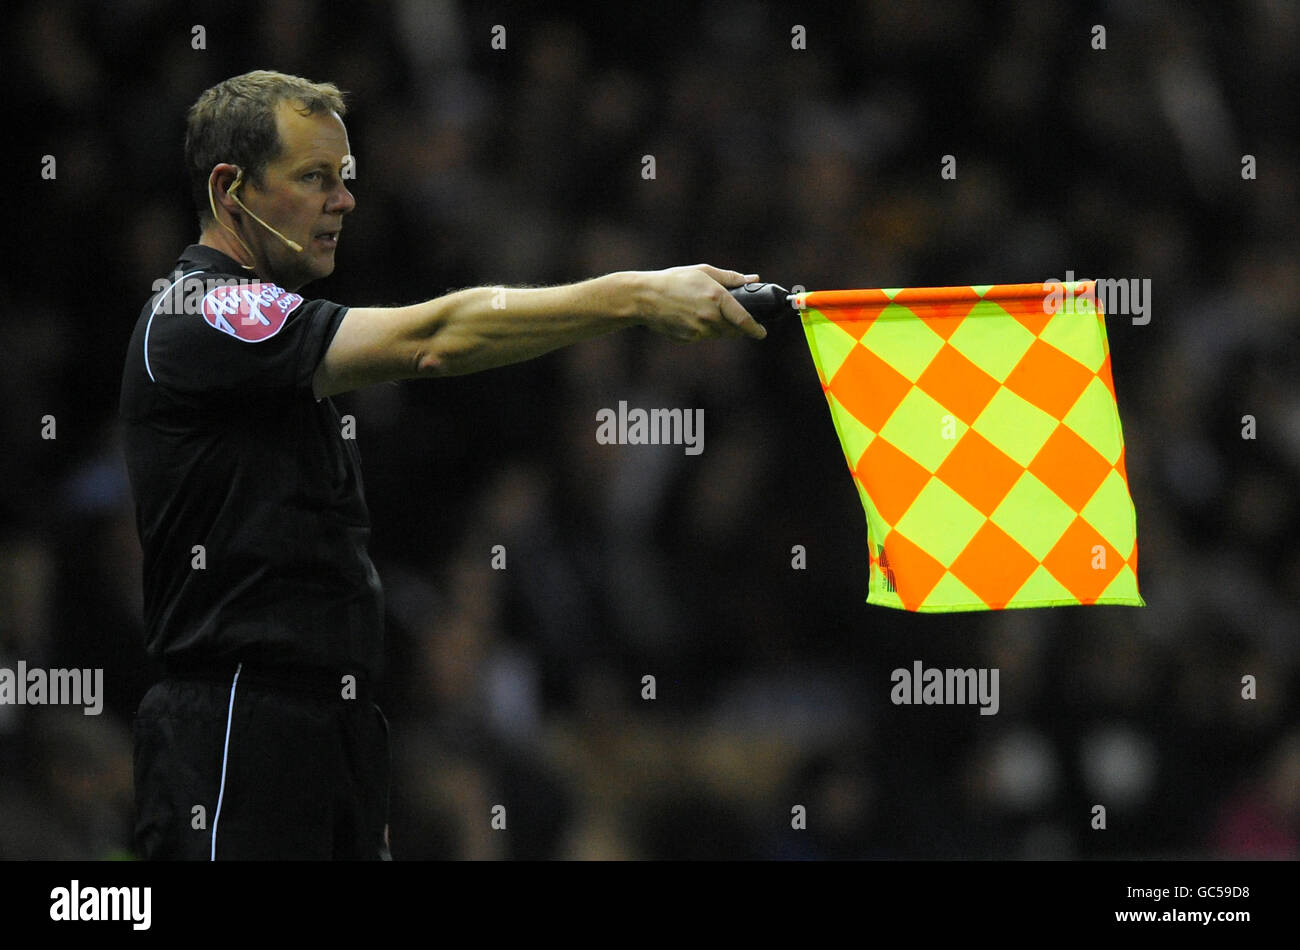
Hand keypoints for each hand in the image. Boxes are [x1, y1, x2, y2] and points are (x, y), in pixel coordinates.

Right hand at [637, 264, 767, 341]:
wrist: (645, 297)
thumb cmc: (674, 281)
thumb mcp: (703, 272)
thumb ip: (731, 278)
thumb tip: (753, 280)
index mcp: (716, 298)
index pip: (743, 320)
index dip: (755, 329)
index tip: (762, 333)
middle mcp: (709, 317)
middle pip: (732, 330)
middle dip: (736, 326)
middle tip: (731, 317)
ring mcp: (698, 330)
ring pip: (717, 334)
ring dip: (718, 327)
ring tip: (701, 310)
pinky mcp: (688, 339)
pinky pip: (702, 337)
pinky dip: (702, 330)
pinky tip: (688, 317)